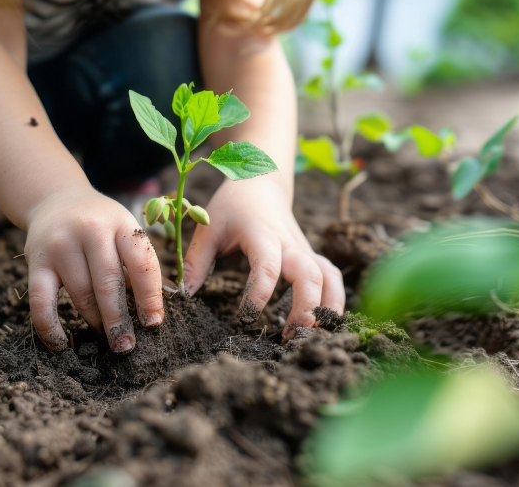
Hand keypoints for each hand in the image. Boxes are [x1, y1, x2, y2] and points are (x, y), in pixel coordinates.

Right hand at [24, 188, 163, 352]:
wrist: (56, 198)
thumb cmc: (101, 225)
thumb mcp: (125, 231)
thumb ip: (140, 266)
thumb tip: (155, 313)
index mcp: (121, 224)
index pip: (141, 262)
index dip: (150, 296)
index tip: (153, 323)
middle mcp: (91, 231)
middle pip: (108, 283)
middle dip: (119, 319)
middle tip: (126, 346)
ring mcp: (61, 245)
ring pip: (80, 294)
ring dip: (94, 321)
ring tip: (106, 337)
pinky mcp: (37, 260)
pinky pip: (41, 300)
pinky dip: (49, 326)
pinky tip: (60, 344)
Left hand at [182, 177, 344, 339]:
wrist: (262, 182)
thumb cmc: (232, 206)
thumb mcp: (208, 228)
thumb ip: (196, 261)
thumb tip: (184, 295)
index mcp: (262, 235)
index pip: (268, 266)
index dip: (260, 294)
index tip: (245, 318)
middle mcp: (289, 244)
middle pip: (309, 275)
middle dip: (305, 307)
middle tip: (290, 336)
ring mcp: (304, 250)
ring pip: (329, 277)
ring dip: (326, 306)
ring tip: (312, 335)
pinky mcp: (311, 257)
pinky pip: (331, 277)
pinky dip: (334, 300)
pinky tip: (324, 323)